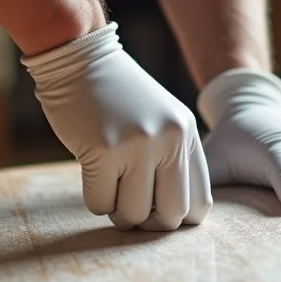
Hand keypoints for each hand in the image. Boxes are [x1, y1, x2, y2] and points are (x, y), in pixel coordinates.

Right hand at [24, 24, 210, 229]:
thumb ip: (175, 161)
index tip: (155, 209)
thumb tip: (178, 218)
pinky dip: (94, 198)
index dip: (176, 217)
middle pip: (170, 216)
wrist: (80, 59)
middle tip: (129, 202)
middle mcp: (169, 140)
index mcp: (188, 134)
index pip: (200, 204)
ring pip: (132, 215)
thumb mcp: (162, 120)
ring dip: (116, 210)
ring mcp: (137, 145)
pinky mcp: (102, 150)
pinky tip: (92, 171)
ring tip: (110, 182)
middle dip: (147, 221)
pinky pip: (99, 204)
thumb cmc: (118, 97)